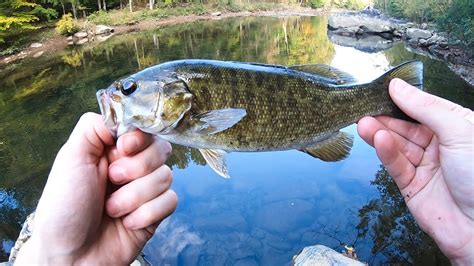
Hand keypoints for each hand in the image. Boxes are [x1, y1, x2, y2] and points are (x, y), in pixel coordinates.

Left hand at [15, 113, 177, 263]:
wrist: (70, 256)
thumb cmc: (64, 209)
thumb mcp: (70, 159)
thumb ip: (93, 127)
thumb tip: (120, 114)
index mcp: (112, 151)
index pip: (143, 129)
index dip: (139, 138)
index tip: (123, 148)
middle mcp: (132, 167)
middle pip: (161, 149)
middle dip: (136, 168)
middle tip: (112, 180)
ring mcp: (145, 191)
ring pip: (166, 176)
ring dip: (135, 196)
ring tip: (112, 209)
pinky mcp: (156, 213)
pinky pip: (171, 201)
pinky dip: (147, 214)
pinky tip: (128, 223)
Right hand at [358, 79, 473, 264]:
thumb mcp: (459, 131)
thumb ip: (426, 108)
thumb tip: (398, 87)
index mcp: (457, 128)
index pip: (425, 108)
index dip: (403, 100)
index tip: (382, 90)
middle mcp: (441, 146)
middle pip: (406, 127)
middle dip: (386, 118)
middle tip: (365, 109)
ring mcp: (426, 166)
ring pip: (398, 145)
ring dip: (380, 134)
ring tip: (364, 124)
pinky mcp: (412, 186)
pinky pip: (396, 165)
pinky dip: (386, 152)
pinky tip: (377, 140)